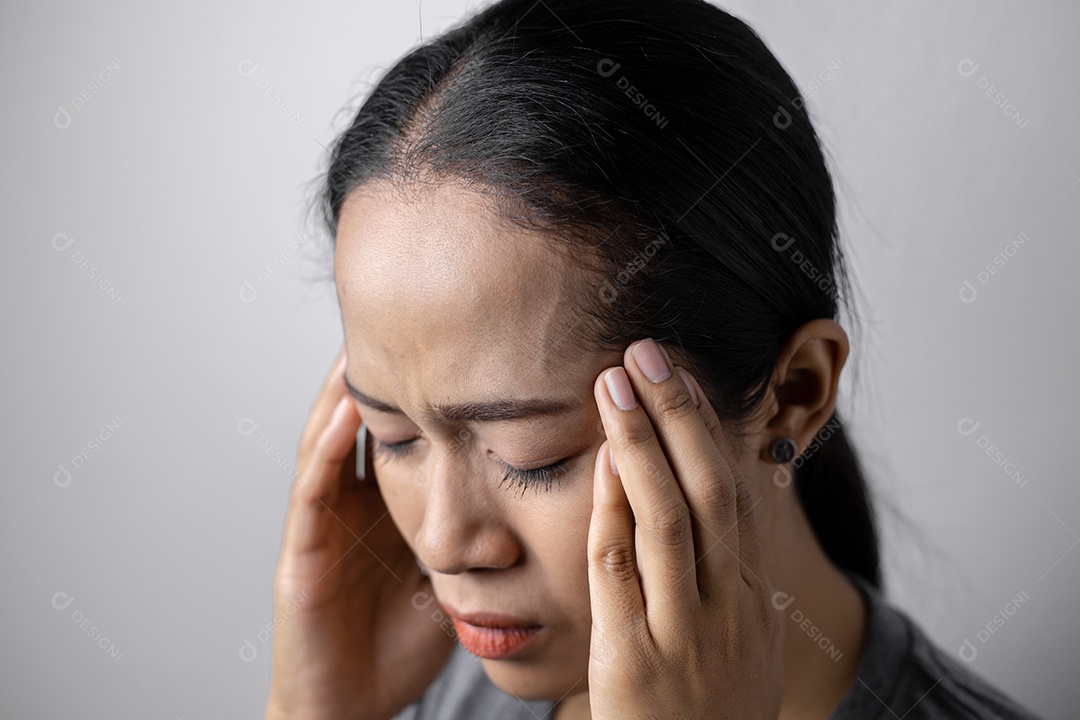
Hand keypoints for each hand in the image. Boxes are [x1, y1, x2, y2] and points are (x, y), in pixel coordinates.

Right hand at [264, 346, 456, 719]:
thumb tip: (536, 502)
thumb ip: (477, 535)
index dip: (421, 391)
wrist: (351, 705)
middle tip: (405, 318)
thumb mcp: (450, 573)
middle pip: (364, 425)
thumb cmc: (400, 645)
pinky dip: (327, 447)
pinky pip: (314, 491)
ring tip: (368, 339)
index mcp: (384, 508)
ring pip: (330, 442)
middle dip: (380, 374)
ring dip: (346, 391)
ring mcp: (323, 526)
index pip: (402, 435)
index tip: (453, 344)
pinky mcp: (302, 554)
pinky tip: (346, 410)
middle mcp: (351, 506)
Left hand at [586, 338, 783, 718]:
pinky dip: (614, 515)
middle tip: (647, 352)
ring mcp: (686, 634)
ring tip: (615, 384)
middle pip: (709, 492)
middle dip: (680, 416)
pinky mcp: (636, 663)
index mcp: (752, 598)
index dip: (707, 431)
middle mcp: (728, 607)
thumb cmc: (708, 715)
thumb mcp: (741, 646)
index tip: (682, 378)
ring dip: (643, 445)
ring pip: (671, 522)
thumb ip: (727, 581)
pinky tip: (602, 464)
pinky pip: (622, 577)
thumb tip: (717, 517)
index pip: (734, 495)